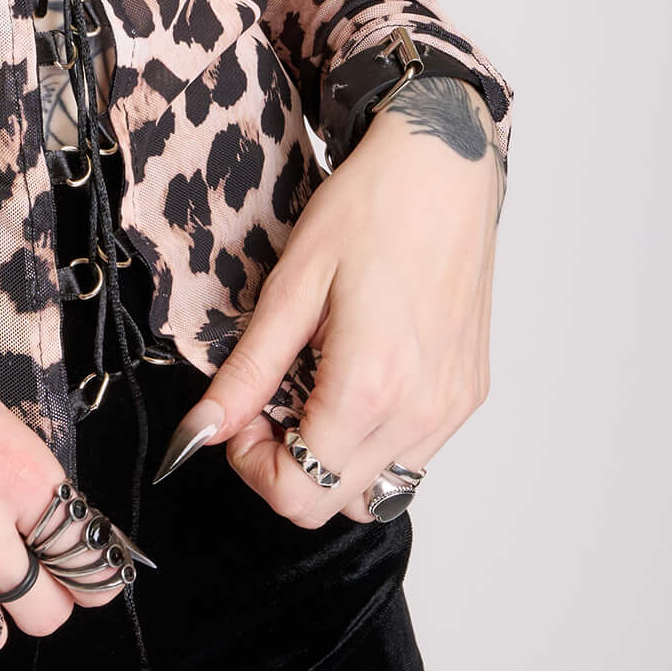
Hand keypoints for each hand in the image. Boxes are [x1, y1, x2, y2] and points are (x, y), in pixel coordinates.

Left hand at [157, 76, 505, 527]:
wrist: (443, 167)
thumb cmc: (369, 208)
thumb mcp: (291, 285)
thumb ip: (249, 371)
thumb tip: (202, 429)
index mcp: (370, 389)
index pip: (297, 494)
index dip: (251, 464)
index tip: (240, 414)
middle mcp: (421, 414)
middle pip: (334, 503)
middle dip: (285, 465)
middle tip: (268, 399)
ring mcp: (452, 409)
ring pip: (377, 488)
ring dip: (331, 458)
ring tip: (314, 383)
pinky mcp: (469, 394)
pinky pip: (413, 454)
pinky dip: (373, 438)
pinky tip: (356, 375)